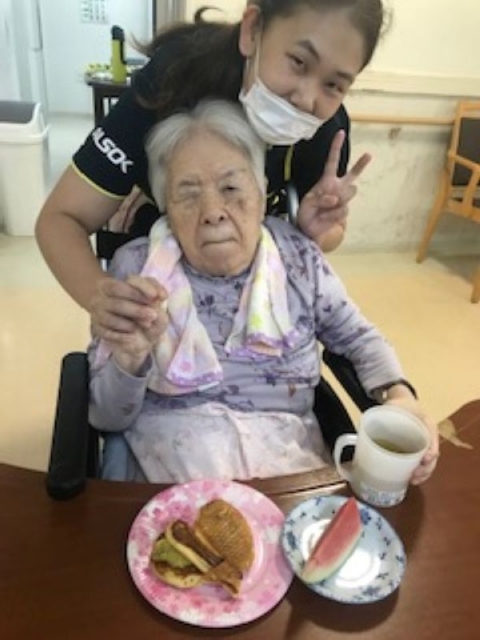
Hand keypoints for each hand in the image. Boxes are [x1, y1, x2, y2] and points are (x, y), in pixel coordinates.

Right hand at [90, 275, 160, 340]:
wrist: (139, 337)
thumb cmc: (145, 312)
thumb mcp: (155, 300)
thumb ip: (157, 291)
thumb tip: (160, 295)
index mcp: (112, 284)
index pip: (121, 284)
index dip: (140, 290)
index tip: (155, 297)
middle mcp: (101, 297)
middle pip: (116, 302)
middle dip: (137, 310)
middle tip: (153, 315)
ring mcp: (97, 313)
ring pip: (110, 319)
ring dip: (129, 324)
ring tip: (146, 325)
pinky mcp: (97, 329)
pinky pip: (106, 333)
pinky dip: (121, 336)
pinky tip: (132, 336)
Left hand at [297, 130, 370, 250]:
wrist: (309, 229)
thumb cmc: (307, 212)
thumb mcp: (308, 201)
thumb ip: (320, 198)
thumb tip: (334, 198)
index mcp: (327, 180)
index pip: (332, 161)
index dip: (336, 148)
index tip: (340, 133)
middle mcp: (337, 187)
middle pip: (353, 174)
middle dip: (361, 164)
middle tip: (369, 154)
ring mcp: (342, 200)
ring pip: (348, 193)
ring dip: (334, 202)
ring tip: (323, 208)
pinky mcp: (343, 212)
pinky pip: (342, 209)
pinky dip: (332, 214)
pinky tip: (325, 217)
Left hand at [384, 395, 439, 484]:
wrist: (402, 402)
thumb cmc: (400, 404)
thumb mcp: (395, 405)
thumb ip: (386, 412)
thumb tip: (364, 424)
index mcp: (427, 422)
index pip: (433, 436)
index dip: (431, 449)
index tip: (425, 459)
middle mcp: (429, 435)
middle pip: (432, 453)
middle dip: (426, 467)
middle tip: (415, 475)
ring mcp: (425, 444)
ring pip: (429, 462)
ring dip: (423, 474)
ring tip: (412, 481)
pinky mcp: (417, 450)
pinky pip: (421, 463)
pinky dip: (418, 473)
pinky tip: (410, 480)